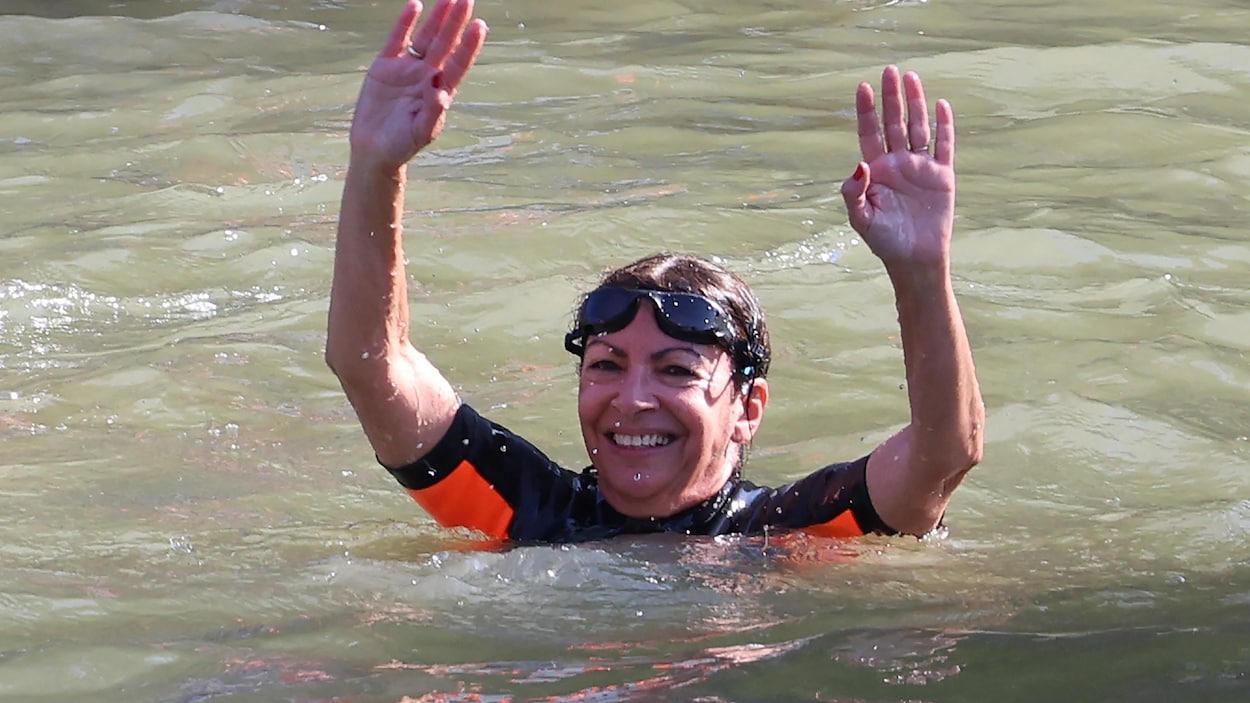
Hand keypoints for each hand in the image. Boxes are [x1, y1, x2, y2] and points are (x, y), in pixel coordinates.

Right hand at [349, 0, 487, 170]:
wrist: (374, 149)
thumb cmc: (402, 145)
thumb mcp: (420, 132)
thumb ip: (432, 111)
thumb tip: (440, 89)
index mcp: (440, 91)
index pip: (458, 63)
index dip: (469, 46)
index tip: (479, 26)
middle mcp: (427, 75)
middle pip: (445, 44)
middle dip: (456, 23)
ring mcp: (407, 69)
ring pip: (425, 38)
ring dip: (437, 19)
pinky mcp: (385, 66)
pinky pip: (398, 40)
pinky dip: (405, 23)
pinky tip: (415, 6)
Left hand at [840, 66, 954, 270]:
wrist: (915, 260)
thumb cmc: (884, 241)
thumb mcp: (861, 218)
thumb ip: (853, 192)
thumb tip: (859, 164)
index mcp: (876, 171)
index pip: (869, 133)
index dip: (866, 111)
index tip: (863, 87)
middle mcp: (898, 163)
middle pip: (893, 123)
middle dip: (891, 97)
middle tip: (889, 70)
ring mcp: (920, 168)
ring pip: (918, 128)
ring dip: (915, 104)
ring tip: (911, 78)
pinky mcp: (942, 176)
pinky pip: (944, 146)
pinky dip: (944, 126)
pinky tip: (941, 105)